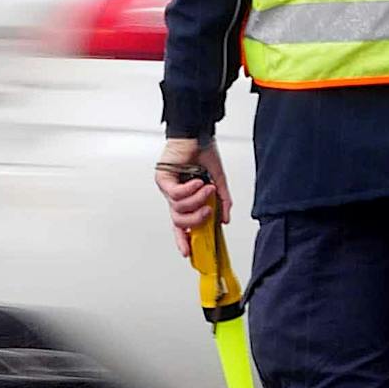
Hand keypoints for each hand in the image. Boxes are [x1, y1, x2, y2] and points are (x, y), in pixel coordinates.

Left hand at [155, 137, 230, 259]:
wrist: (197, 134)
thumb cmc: (204, 153)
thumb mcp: (218, 181)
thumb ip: (223, 201)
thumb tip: (225, 220)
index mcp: (186, 198)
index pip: (182, 224)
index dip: (184, 239)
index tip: (189, 254)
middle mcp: (175, 195)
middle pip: (179, 221)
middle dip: (196, 219)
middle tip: (208, 210)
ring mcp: (167, 188)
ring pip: (178, 208)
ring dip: (197, 199)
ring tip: (206, 187)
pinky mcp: (163, 178)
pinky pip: (175, 194)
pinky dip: (189, 190)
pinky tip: (197, 181)